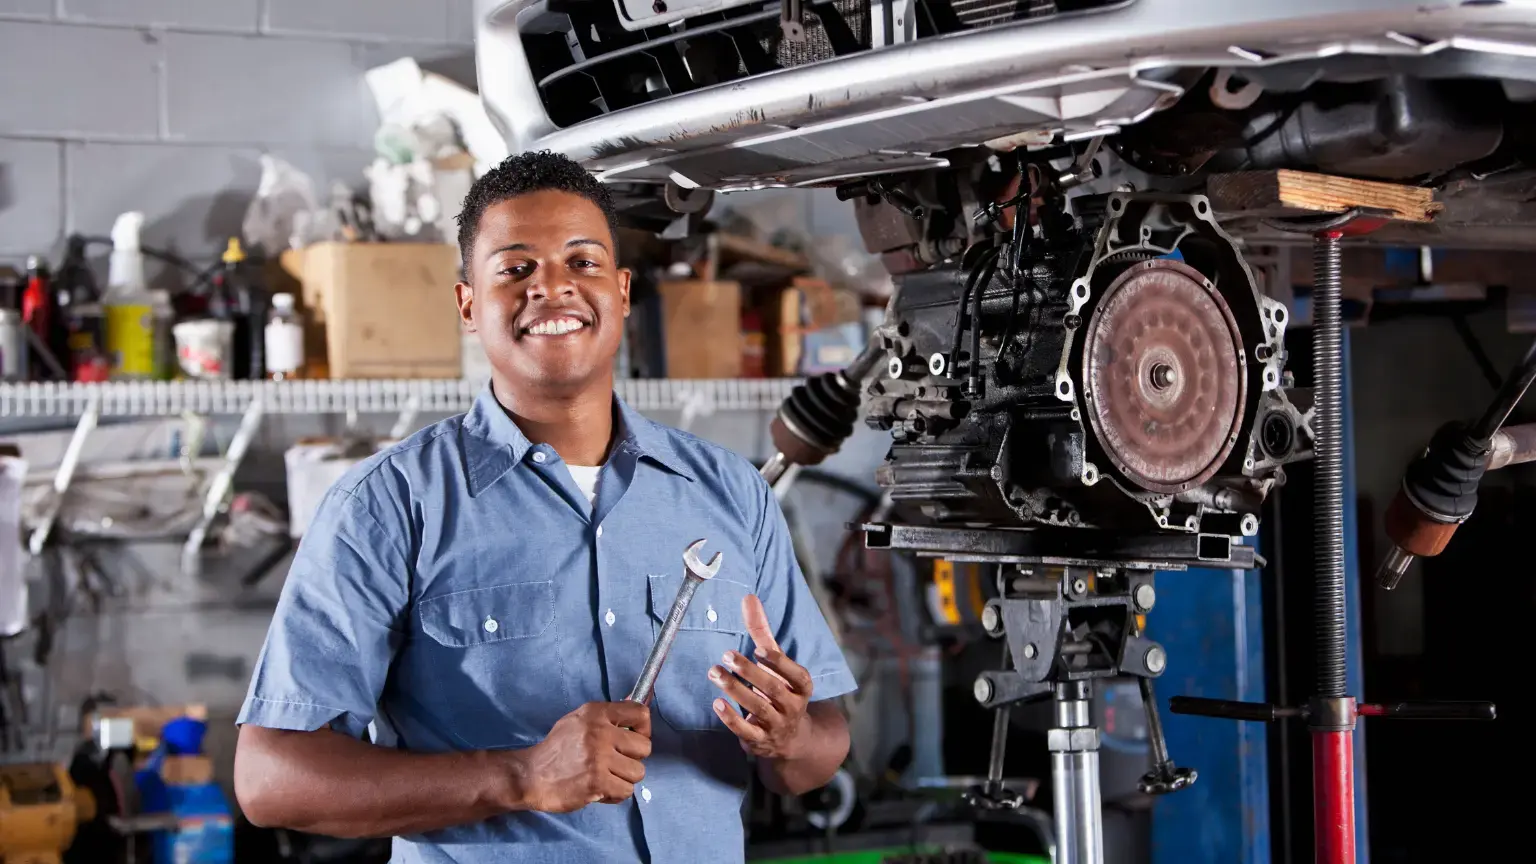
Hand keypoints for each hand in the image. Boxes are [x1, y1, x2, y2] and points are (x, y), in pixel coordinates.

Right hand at [513, 701, 650, 812]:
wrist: (531, 775)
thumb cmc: (557, 748)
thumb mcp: (579, 721)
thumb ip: (609, 717)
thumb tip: (641, 708)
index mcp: (596, 713)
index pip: (640, 713)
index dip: (643, 729)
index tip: (634, 739)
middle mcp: (599, 732)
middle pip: (644, 747)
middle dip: (632, 758)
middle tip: (615, 762)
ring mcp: (599, 758)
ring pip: (638, 772)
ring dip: (624, 778)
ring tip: (606, 776)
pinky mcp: (597, 782)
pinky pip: (626, 791)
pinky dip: (615, 794)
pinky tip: (600, 789)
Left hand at [708, 594, 814, 758]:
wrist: (791, 738)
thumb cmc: (780, 689)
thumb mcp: (775, 662)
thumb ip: (762, 632)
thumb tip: (748, 597)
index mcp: (801, 685)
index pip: (795, 674)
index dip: (779, 663)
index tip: (759, 649)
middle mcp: (793, 706)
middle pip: (772, 689)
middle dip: (749, 672)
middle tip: (726, 655)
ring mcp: (777, 725)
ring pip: (757, 708)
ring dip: (735, 690)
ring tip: (715, 672)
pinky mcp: (760, 741)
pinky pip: (746, 730)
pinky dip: (731, 718)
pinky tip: (717, 703)